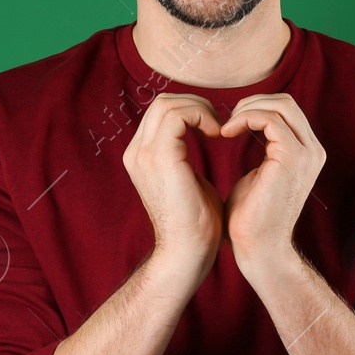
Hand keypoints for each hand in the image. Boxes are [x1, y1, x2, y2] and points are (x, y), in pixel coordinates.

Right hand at [122, 93, 226, 282]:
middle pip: (162, 103)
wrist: (188, 251)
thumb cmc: (197, 222)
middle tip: (219, 123)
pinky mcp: (159, 157)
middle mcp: (136, 152)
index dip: (190, 110)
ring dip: (200, 109)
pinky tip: (217, 134)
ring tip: (219, 128)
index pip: (160, 113)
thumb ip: (186, 154)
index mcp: (140, 157)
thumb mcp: (188, 178)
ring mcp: (143, 154)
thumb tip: (201, 133)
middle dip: (195, 104)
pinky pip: (178, 115)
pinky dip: (202, 116)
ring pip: (168, 103)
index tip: (214, 127)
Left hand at [219, 93, 325, 271]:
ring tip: (226, 128)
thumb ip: (259, 150)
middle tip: (226, 122)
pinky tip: (227, 133)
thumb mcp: (257, 174)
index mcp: (306, 153)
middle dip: (252, 104)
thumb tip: (244, 128)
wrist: (258, 249)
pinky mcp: (292, 157)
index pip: (286, 110)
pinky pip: (269, 119)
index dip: (256, 108)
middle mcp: (312, 150)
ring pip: (280, 105)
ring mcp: (306, 153)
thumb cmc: (250, 219)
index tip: (230, 124)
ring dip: (247, 109)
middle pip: (286, 102)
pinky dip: (245, 119)